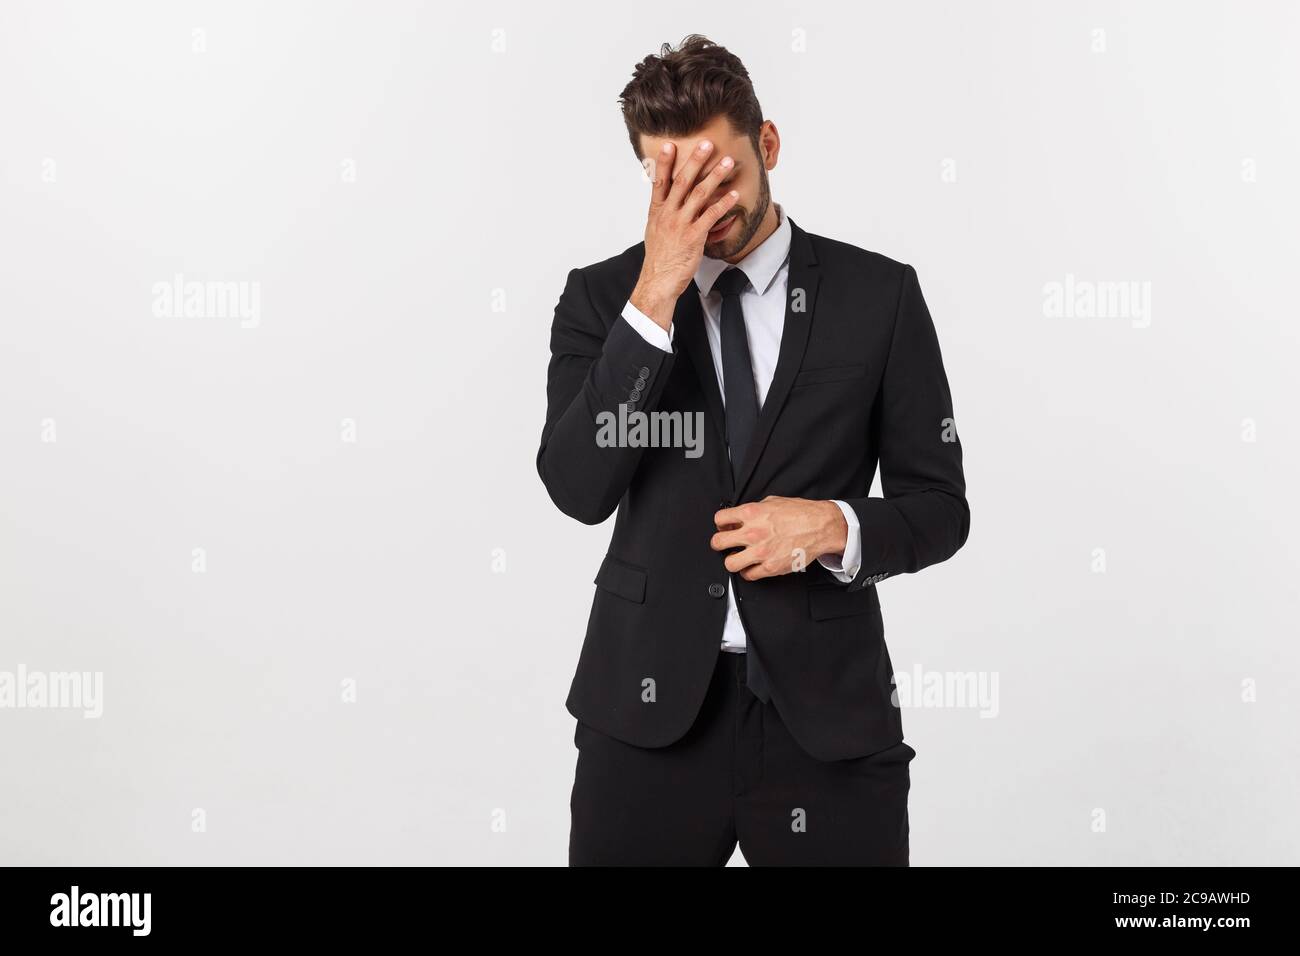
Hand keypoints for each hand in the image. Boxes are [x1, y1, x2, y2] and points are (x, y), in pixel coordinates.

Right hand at [630, 139, 740, 329]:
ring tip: (727, 162)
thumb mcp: (654, 231)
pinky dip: (723, 203)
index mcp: (657, 212)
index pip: (659, 182)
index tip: (669, 144)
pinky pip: (711, 216)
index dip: (664, 163)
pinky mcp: (693, 237)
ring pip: (699, 194)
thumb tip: (667, 201)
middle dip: (695, 160)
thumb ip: (662, 213)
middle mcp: (668, 214)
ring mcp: (680, 225)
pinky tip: (733, 194)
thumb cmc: (659, 258)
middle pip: (682, 181)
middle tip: (707, 144)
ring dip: (715, 176)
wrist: (658, 282)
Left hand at [710, 497, 848, 580]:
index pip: (720, 519)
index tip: (724, 527)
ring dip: (732, 561)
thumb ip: (754, 510)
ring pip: (729, 563)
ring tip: (739, 558)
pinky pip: (748, 575)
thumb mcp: (772, 501)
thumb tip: (741, 517)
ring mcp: (761, 552)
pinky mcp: (770, 567)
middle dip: (719, 544)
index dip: (720, 524)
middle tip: (725, 545)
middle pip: (718, 543)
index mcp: (751, 513)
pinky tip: (753, 566)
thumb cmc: (801, 513)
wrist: (820, 526)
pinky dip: (748, 572)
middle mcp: (753, 533)